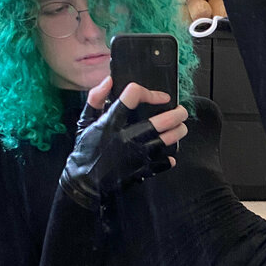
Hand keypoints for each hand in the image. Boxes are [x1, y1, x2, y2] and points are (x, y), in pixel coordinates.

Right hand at [59, 76, 188, 209]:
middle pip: (160, 122)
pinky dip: (170, 157)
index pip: (132, 97)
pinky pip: (164, 162)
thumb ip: (95, 99)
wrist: (84, 184)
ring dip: (178, 132)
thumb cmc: (85, 151)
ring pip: (166, 141)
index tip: (162, 97)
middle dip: (176, 114)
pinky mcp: (142, 170)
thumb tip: (109, 81)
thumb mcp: (84, 122)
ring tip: (181, 127)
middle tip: (181, 111)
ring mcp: (136, 155)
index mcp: (111, 123)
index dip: (149, 93)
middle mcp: (126, 138)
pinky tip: (170, 151)